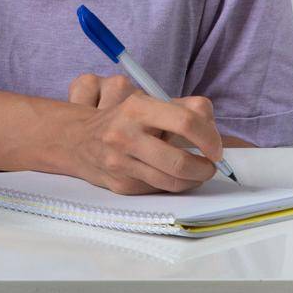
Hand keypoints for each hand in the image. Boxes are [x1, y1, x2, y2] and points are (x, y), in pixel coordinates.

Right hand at [62, 72, 223, 194]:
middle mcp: (126, 134)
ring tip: (197, 173)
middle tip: (210, 165)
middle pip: (180, 161)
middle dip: (204, 168)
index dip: (209, 137)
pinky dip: (173, 186)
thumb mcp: (148, 102)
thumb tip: (212, 125)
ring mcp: (121, 162)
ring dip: (193, 180)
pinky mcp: (120, 184)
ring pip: (171, 182)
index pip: (186, 122)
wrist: (78, 139)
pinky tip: (174, 177)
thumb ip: (184, 107)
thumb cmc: (124, 119)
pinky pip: (158, 190)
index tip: (215, 146)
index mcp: (138, 107)